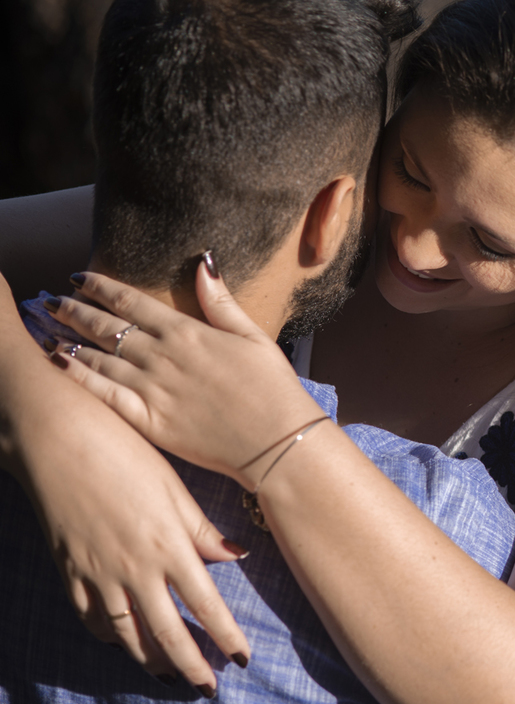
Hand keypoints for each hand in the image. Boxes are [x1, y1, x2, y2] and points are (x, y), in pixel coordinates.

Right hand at [0, 270, 248, 693]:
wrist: (57, 439)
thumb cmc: (125, 452)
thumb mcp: (173, 486)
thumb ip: (202, 528)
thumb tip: (236, 555)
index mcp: (169, 545)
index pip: (206, 605)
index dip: (225, 636)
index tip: (242, 658)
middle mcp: (134, 568)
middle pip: (167, 633)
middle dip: (190, 665)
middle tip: (207, 686)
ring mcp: (97, 573)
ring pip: (127, 633)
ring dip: (149, 658)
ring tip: (167, 672)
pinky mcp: (68, 569)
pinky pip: (88, 617)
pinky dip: (107, 634)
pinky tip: (120, 640)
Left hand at [46, 266, 323, 486]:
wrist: (276, 441)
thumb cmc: (273, 389)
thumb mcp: (253, 336)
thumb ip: (222, 302)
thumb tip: (204, 262)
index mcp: (188, 333)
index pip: (132, 302)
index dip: (101, 287)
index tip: (80, 278)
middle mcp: (163, 356)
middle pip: (106, 326)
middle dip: (75, 311)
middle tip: (52, 301)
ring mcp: (152, 388)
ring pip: (98, 358)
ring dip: (70, 340)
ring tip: (50, 330)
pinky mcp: (148, 419)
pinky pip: (103, 394)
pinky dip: (78, 376)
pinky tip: (60, 363)